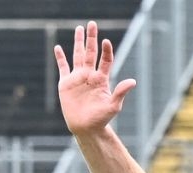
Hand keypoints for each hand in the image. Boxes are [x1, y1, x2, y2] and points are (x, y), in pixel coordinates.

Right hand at [56, 22, 136, 136]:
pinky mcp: (66, 84)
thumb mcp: (113, 106)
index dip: (106, 51)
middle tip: (92, 24)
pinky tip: (58, 48)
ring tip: (79, 29)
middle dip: (91, 39)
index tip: (106, 42)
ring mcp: (78, 78)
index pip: (105, 61)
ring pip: (77, 56)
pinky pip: (62, 67)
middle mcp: (90, 76)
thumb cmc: (101, 119)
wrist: (86, 128)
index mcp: (101, 79)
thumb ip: (121, 92)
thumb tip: (133, 81)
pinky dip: (60, 58)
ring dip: (78, 43)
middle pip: (91, 53)